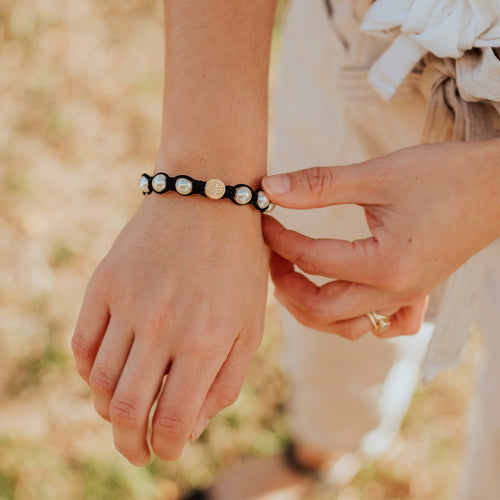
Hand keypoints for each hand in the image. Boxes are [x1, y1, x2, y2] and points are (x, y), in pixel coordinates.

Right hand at [72, 194, 267, 464]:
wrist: (208, 197)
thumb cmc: (238, 264)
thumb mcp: (251, 323)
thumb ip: (225, 380)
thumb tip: (189, 427)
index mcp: (206, 341)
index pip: (172, 421)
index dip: (166, 448)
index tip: (166, 451)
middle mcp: (162, 327)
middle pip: (125, 410)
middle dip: (129, 443)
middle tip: (136, 450)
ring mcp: (128, 303)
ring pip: (99, 382)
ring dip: (108, 408)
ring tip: (124, 409)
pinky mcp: (104, 284)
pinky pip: (82, 343)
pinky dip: (89, 370)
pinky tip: (106, 372)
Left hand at [261, 140, 499, 339]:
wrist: (498, 185)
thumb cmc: (444, 175)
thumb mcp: (377, 174)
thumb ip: (319, 184)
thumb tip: (270, 188)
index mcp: (383, 264)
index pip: (311, 260)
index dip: (278, 239)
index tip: (262, 218)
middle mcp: (394, 292)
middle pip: (320, 310)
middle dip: (285, 283)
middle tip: (270, 254)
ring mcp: (405, 298)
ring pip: (345, 326)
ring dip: (311, 307)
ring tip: (292, 276)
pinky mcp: (414, 293)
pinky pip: (380, 324)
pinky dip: (353, 318)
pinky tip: (342, 296)